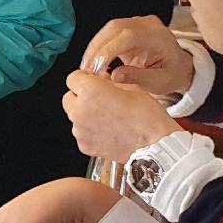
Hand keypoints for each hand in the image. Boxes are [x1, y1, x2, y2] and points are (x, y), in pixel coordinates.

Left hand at [62, 69, 180, 161]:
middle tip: (99, 99)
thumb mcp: (129, 86)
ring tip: (107, 117)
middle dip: (81, 96)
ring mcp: (80, 130)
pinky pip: (81, 133)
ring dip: (85, 114)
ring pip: (74, 116)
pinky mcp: (84, 145)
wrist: (153, 145)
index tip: (92, 81)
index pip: (73, 78)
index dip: (84, 78)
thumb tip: (100, 81)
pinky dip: (90, 130)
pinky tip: (108, 130)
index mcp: (90, 91)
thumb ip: (107, 82)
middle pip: (69, 97)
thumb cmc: (146, 117)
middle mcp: (80, 110)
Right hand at [82, 15, 195, 98]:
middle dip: (97, 48)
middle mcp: (147, 24)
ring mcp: (137, 24)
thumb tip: (114, 75)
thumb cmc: (172, 74)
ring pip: (108, 29)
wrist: (179, 66)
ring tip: (87, 68)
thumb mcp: (159, 82)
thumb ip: (138, 78)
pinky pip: (109, 33)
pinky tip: (93, 62)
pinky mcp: (128, 28)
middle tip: (86, 70)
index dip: (109, 50)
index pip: (128, 36)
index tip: (97, 68)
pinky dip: (98, 47)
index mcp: (158, 36)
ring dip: (94, 47)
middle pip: (115, 27)